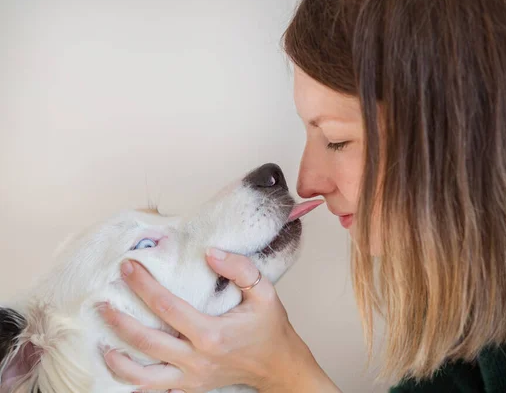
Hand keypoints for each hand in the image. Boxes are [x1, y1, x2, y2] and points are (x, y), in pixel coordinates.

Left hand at [98, 249, 339, 392]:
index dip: (143, 285)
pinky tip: (119, 367)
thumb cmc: (270, 328)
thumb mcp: (265, 291)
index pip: (167, 307)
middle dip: (119, 320)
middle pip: (146, 342)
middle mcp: (197, 359)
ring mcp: (191, 377)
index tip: (127, 267)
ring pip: (142, 377)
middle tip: (101, 301)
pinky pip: (153, 390)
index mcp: (212, 334)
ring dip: (117, 360)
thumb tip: (210, 253)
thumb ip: (240, 269)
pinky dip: (131, 381)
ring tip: (101, 341)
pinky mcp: (190, 387)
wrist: (278, 366)